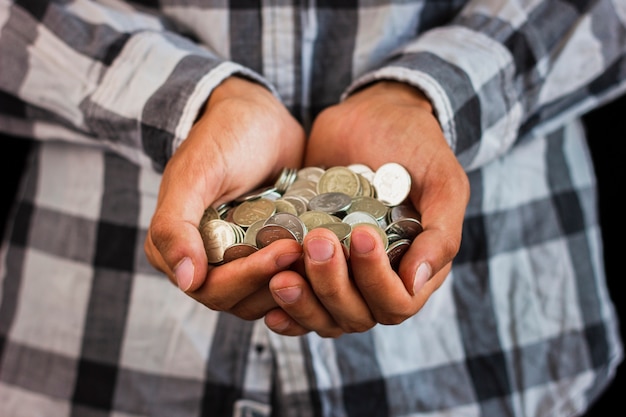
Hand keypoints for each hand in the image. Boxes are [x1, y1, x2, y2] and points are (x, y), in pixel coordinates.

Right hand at [145, 75, 305, 317]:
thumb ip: (176, 225)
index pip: (213, 289)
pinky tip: (329, 261)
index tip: (287, 250)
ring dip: (296, 285)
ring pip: (268, 297)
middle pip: (243, 300)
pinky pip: (286, 280)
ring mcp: (240, 261)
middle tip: (310, 251)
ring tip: (324, 258)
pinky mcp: (268, 254)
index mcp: (177, 251)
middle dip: (277, 280)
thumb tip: (186, 280)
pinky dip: (306, 276)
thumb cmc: (223, 137)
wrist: (259, 117)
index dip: (250, 277)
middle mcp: (206, 264)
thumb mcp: (196, 173)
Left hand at [264, 81, 468, 336]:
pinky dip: (285, 308)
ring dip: (303, 303)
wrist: (372, 114)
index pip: (396, 303)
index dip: (376, 280)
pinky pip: (299, 302)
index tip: (361, 234)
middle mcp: (379, 279)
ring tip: (279, 278)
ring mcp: (344, 275)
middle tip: (315, 241)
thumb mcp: (442, 181)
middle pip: (355, 314)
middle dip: (333, 286)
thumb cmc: (414, 145)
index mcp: (414, 267)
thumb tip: (417, 282)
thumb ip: (442, 232)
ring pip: (324, 316)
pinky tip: (268, 298)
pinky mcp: (312, 264)